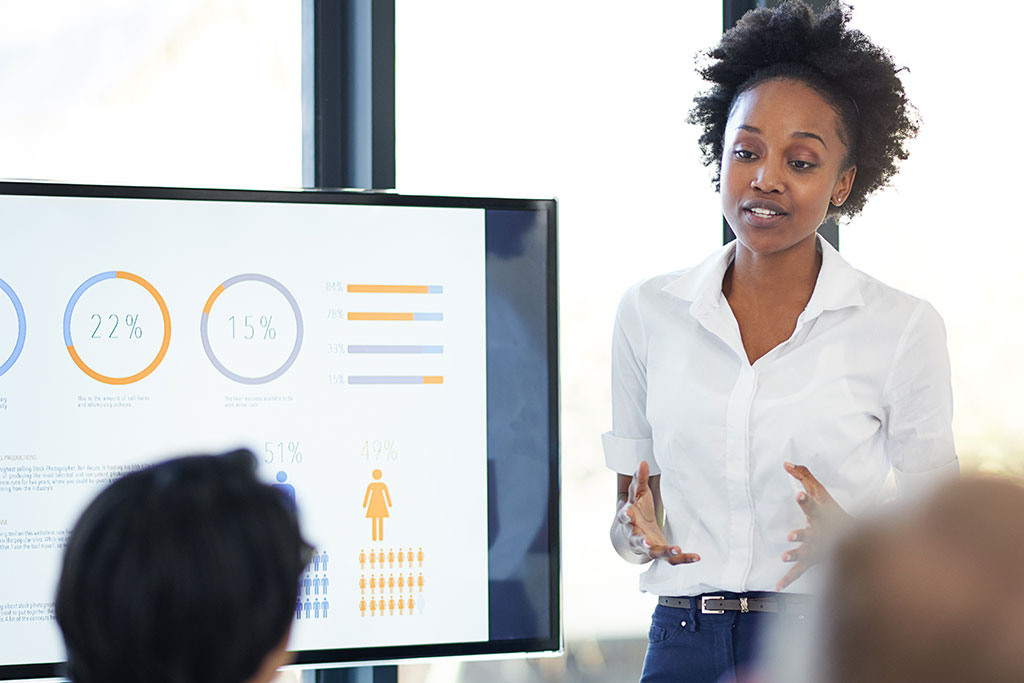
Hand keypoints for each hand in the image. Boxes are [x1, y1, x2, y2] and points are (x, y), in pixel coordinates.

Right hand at [618, 461, 699, 564]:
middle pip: (636, 539)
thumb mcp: (638, 495)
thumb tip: (643, 462)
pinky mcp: (659, 553)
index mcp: (629, 519)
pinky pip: (671, 559)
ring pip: (653, 552)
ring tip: (675, 549)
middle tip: (646, 541)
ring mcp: (647, 546)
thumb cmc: (638, 510)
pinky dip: (683, 559)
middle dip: (640, 540)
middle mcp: (635, 535)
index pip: (625, 516)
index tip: (628, 512)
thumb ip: (640, 480)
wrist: (635, 534)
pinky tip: (696, 556)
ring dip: (663, 551)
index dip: (625, 515)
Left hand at [776, 462, 850, 590]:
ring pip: (805, 554)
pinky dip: (788, 579)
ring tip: (784, 556)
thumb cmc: (832, 512)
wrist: (854, 539)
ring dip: (796, 555)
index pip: (813, 506)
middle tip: (791, 535)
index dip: (806, 500)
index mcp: (821, 516)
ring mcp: (816, 550)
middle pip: (810, 534)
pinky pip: (799, 572)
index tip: (799, 493)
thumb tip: (786, 463)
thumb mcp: (821, 493)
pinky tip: (777, 586)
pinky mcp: (811, 562)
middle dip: (801, 535)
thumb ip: (804, 476)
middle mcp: (819, 534)